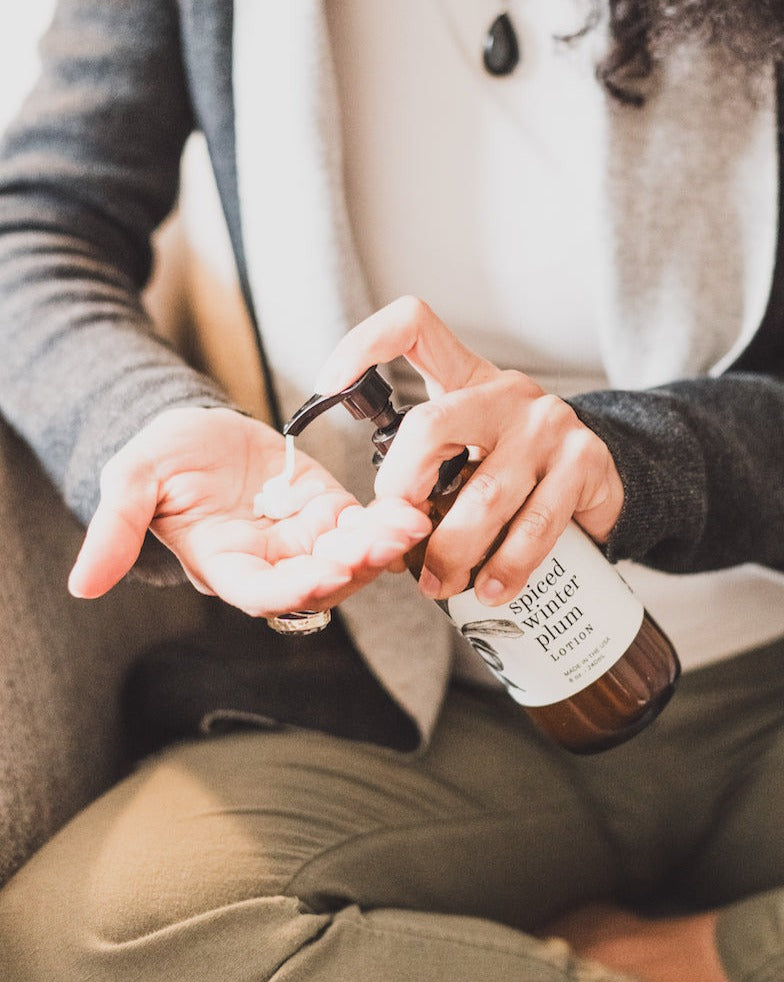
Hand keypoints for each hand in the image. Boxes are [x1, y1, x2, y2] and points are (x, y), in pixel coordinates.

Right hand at [68, 407, 430, 617]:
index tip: (325, 572)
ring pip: (349, 558)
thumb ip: (115, 528)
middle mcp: (272, 562)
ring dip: (379, 547)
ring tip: (407, 526)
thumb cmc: (163, 457)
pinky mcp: (329, 510)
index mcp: (227, 565)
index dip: (295, 588)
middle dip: (352, 568)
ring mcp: (305, 539)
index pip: (263, 593)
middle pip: (319, 583)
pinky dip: (386, 522)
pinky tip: (409, 511)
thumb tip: (82, 585)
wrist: (198, 429)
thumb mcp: (132, 481)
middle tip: (381, 545)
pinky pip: (363, 525)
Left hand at [314, 296, 624, 604]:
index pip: (416, 328)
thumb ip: (429, 472)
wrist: (605, 476)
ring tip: (440, 584)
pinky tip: (491, 587)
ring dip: (452, 552)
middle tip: (400, 534)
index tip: (327, 387)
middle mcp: (507, 393)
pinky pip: (533, 526)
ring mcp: (549, 424)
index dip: (365, 344)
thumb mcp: (472, 450)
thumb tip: (380, 529)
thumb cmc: (520, 468)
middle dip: (404, 491)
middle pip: (431, 425)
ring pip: (483, 495)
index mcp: (469, 380)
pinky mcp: (583, 462)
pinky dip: (505, 568)